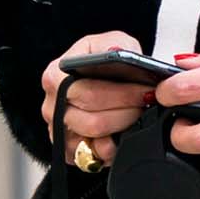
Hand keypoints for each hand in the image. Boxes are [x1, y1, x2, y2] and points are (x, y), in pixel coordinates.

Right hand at [40, 28, 154, 165]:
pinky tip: (125, 131)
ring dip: (124, 128)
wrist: (102, 78)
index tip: (146, 90)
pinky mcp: (68, 150)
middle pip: (92, 120)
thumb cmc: (105, 61)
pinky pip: (93, 157)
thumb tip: (118, 53)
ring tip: (140, 114)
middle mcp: (51, 105)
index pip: (86, 93)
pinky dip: (113, 147)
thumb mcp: (114, 41)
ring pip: (95, 139)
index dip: (121, 94)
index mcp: (55, 75)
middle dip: (128, 112)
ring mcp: (58, 131)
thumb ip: (117, 45)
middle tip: (148, 104)